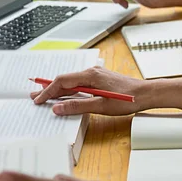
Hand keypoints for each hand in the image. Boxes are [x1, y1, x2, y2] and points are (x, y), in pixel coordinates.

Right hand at [31, 66, 150, 115]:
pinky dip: (69, 90)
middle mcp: (91, 72)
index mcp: (90, 75)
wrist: (146, 94)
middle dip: (49, 90)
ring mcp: (96, 75)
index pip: (62, 81)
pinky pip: (80, 84)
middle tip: (35, 97)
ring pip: (72, 82)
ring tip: (46, 97)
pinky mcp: (100, 80)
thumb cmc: (128, 99)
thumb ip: (78, 106)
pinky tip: (65, 96)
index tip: (39, 100)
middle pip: (65, 80)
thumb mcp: (101, 106)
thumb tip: (58, 108)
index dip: (48, 91)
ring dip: (59, 91)